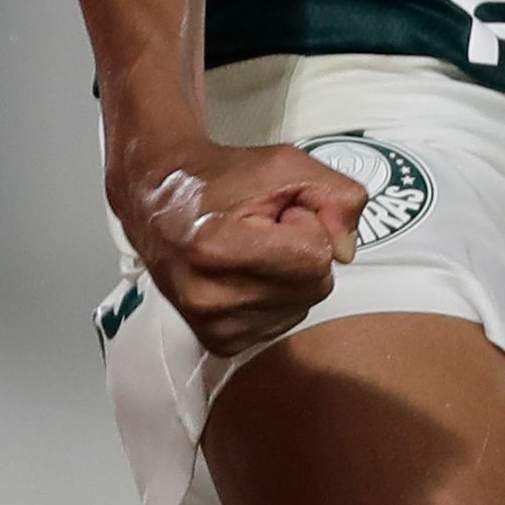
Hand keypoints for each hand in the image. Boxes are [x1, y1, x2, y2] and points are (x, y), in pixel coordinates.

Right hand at [118, 142, 367, 359]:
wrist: (159, 198)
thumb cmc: (220, 179)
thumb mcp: (286, 164)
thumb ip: (336, 195)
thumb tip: (346, 249)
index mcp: (218, 247)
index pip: (315, 257)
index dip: (307, 225)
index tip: (276, 213)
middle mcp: (210, 295)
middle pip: (314, 285)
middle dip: (302, 251)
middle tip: (266, 228)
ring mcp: (211, 324)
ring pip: (302, 306)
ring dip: (289, 274)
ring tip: (254, 248)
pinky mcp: (218, 341)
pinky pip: (283, 322)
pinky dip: (276, 296)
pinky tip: (247, 272)